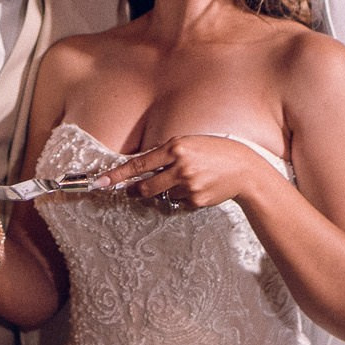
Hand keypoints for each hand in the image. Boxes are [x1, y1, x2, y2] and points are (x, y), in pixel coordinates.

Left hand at [91, 135, 266, 210]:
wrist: (244, 169)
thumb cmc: (214, 152)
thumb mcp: (189, 143)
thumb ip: (166, 153)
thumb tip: (141, 168)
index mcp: (176, 148)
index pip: (139, 164)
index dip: (117, 175)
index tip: (100, 182)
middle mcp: (180, 166)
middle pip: (145, 187)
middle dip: (138, 190)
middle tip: (135, 189)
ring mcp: (188, 185)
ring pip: (163, 194)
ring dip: (169, 189)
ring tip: (190, 179)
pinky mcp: (196, 200)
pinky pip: (179, 201)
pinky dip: (184, 196)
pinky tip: (200, 186)